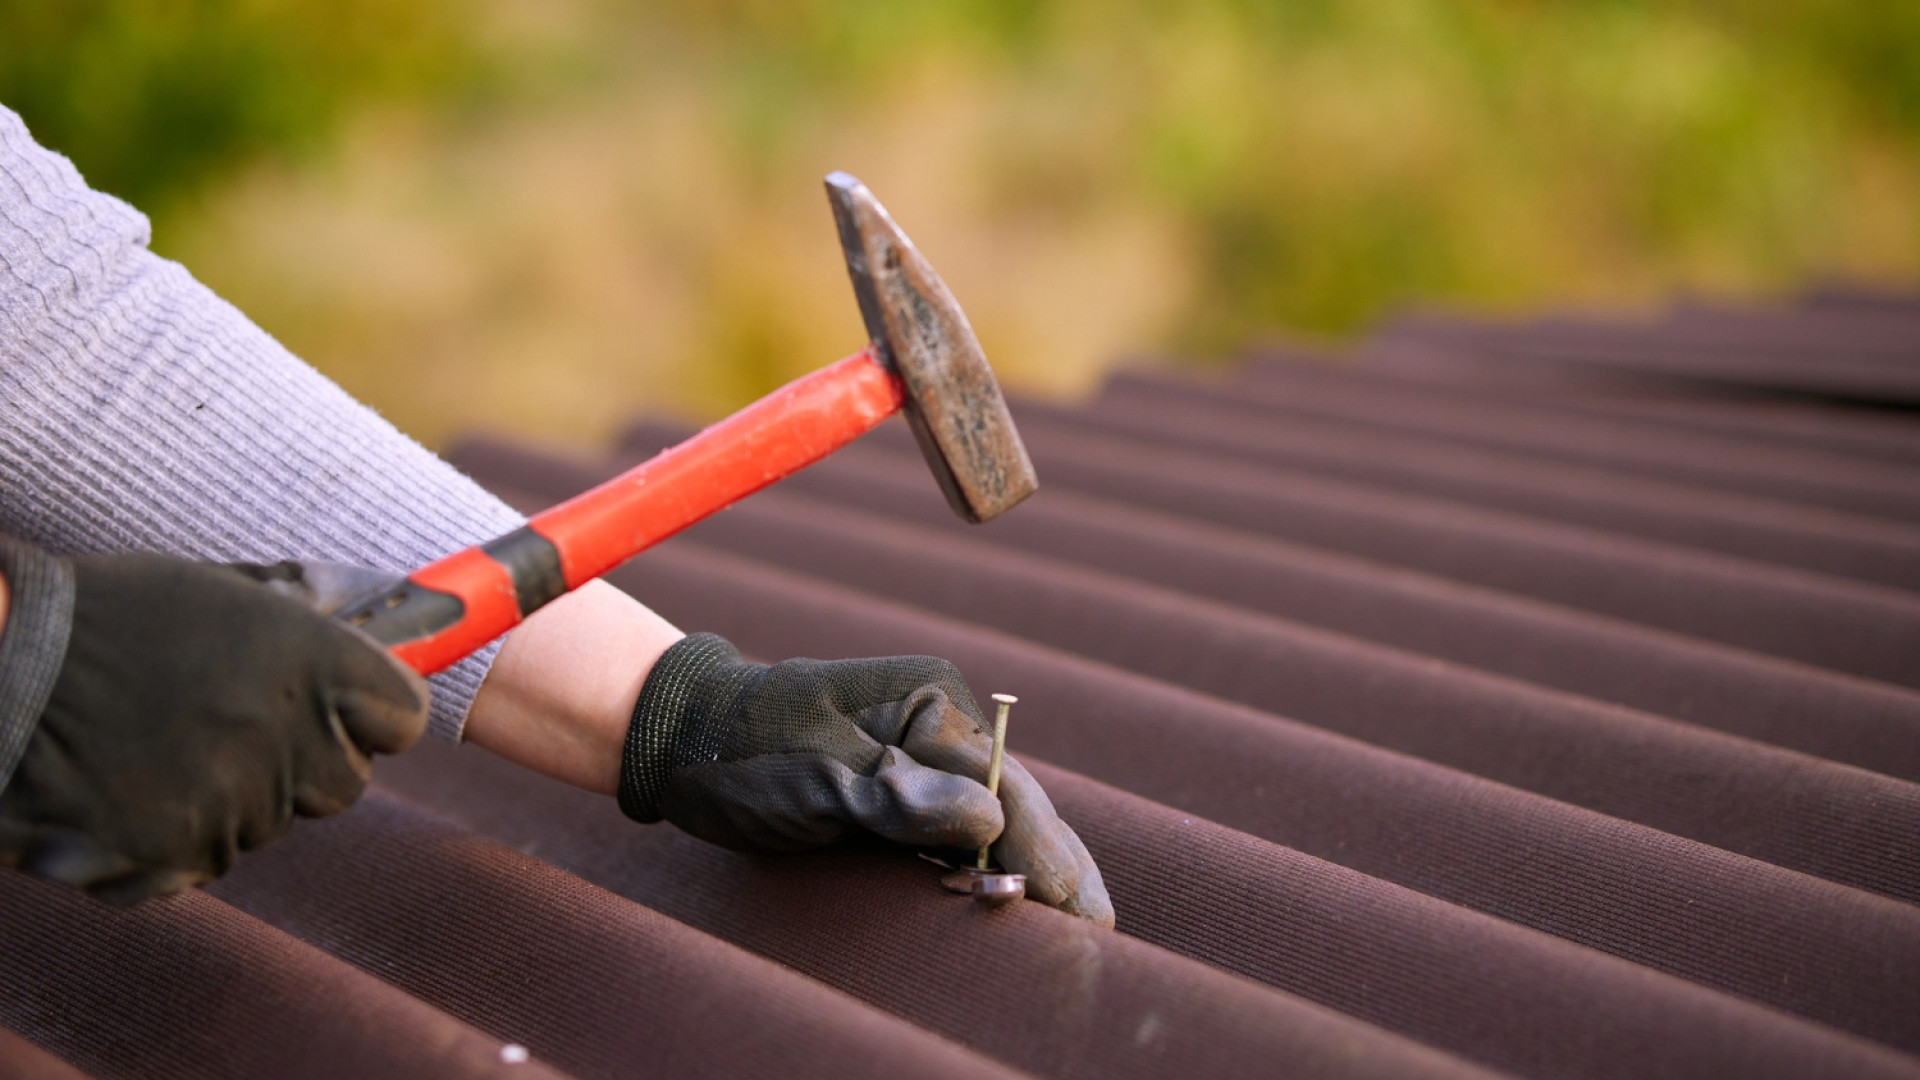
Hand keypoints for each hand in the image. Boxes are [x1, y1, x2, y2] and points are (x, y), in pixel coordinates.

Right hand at [0, 545, 428, 904]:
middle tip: (233, 730)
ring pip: (267, 824)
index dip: (374, 717)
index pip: (403, 717)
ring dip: (228, 799)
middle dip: (303, 766)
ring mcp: (237, 800)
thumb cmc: (108, 617)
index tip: (350, 712)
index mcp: (314, 660)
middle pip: (343, 784)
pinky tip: (122, 787)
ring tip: (155, 746)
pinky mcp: (177, 852)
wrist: (0, 665)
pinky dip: (169, 839)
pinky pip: (201, 861)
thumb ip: (300, 636)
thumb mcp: (222, 597)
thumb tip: (365, 650)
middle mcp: (290, 733)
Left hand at [618, 632, 1112, 925]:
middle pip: (1020, 802)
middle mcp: (943, 720)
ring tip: (1086, 918)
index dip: (1044, 858)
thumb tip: (987, 822)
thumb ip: (897, 802)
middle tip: (1101, 929)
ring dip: (1038, 864)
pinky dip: (1000, 858)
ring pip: (1002, 814)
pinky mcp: (906, 775)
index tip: (1079, 912)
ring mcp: (927, 746)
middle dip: (1059, 863)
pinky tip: (1026, 892)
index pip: (1007, 794)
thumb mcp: (812, 781)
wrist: (686, 733)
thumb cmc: (743, 752)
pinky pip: (967, 822)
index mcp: (933, 704)